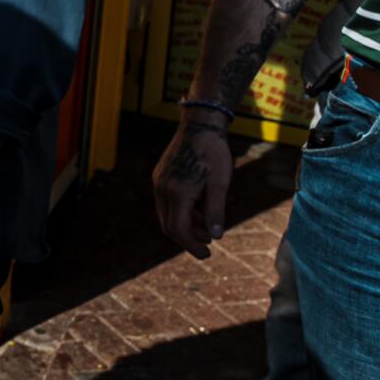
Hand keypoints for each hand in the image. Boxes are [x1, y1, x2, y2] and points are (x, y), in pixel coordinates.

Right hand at [152, 116, 234, 259]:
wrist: (200, 125)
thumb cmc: (214, 153)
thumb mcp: (220, 184)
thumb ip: (216, 211)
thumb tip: (216, 236)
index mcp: (178, 193)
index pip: (179, 229)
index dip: (192, 246)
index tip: (206, 254)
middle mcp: (163, 189)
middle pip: (169, 225)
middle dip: (187, 239)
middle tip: (208, 245)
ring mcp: (159, 181)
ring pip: (166, 214)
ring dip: (185, 224)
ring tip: (207, 225)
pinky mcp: (160, 175)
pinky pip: (166, 201)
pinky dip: (180, 211)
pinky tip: (198, 208)